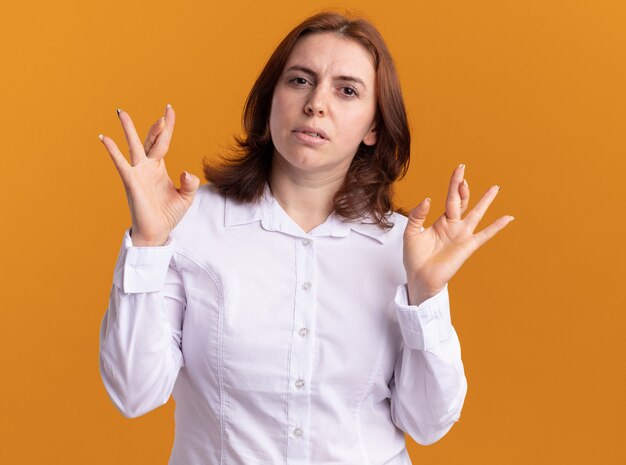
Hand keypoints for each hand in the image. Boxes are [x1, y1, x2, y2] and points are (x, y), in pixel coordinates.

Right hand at [99, 105, 199, 245]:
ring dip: (128, 129)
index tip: (169, 109)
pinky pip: (121, 163)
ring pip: (133, 146)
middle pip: (150, 140)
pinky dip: (112, 150)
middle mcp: (147, 166)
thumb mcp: (186, 197)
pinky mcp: (131, 181)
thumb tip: (186, 173)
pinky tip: (104, 138)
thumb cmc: (168, 214)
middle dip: (156, 127)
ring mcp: (138, 172)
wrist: (156, 231)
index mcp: (159, 167)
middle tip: (163, 112)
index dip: (167, 127)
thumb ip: (189, 184)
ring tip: (121, 112)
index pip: (163, 142)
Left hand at [403, 164, 513, 305]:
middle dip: (463, 186)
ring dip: (485, 200)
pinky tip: (508, 217)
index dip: (454, 184)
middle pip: (462, 201)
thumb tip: (428, 199)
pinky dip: (497, 226)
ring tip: (495, 188)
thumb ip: (417, 215)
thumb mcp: (411, 232)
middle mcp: (454, 225)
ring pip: (476, 213)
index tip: (460, 169)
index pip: (450, 198)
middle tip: (463, 169)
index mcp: (441, 221)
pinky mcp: (468, 246)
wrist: (420, 278)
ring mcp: (462, 235)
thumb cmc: (415, 257)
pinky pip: (485, 234)